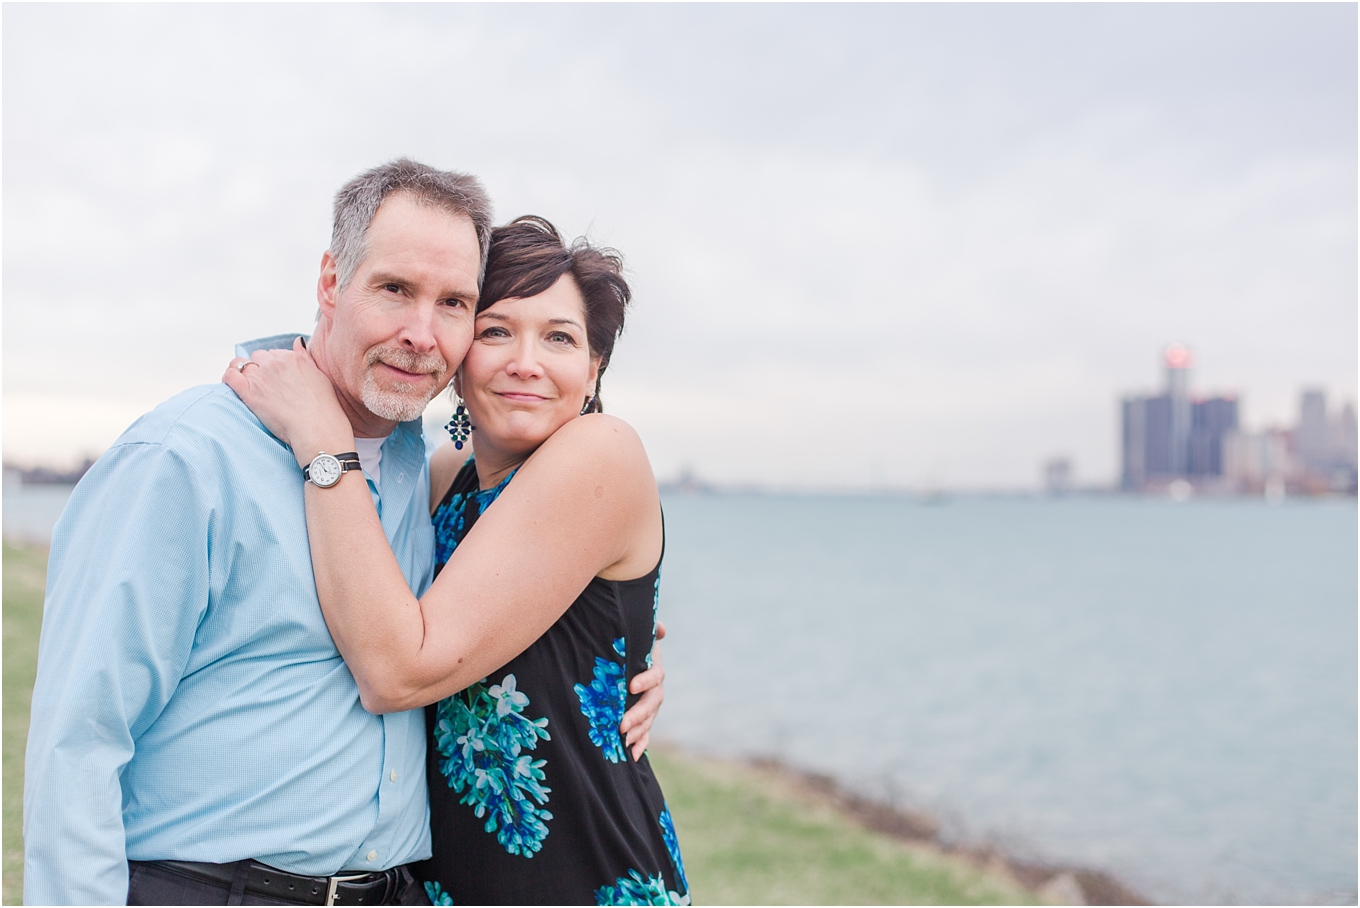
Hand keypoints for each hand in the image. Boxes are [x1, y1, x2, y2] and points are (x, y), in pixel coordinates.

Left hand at [223, 338, 351, 461]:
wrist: (317, 427)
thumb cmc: (323, 406)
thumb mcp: (319, 375)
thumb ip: (305, 357)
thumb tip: (297, 342)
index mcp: (292, 358)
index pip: (274, 354)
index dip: (274, 365)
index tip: (277, 377)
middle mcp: (275, 364)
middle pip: (258, 357)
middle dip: (259, 367)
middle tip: (265, 384)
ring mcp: (261, 378)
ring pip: (241, 364)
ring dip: (242, 372)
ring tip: (247, 384)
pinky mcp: (250, 393)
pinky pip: (230, 376)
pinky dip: (228, 377)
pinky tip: (233, 384)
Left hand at [621, 622, 665, 760]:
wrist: (618, 660)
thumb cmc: (623, 646)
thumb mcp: (632, 635)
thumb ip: (646, 630)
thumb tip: (661, 629)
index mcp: (653, 667)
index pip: (655, 675)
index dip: (645, 680)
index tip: (631, 685)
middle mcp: (654, 688)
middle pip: (652, 702)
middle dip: (638, 714)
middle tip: (622, 725)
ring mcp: (649, 704)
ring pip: (649, 719)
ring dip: (639, 731)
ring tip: (624, 741)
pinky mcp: (642, 718)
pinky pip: (645, 732)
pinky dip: (641, 743)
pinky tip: (633, 755)